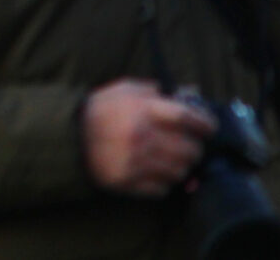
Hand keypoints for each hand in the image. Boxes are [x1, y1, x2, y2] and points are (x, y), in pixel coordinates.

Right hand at [80, 79, 213, 197]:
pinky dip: (164, 182)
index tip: (209, 127)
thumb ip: (158, 91)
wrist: (71, 135)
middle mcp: (143, 137)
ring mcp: (137, 162)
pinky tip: (157, 172)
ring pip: (179, 172)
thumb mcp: (127, 89)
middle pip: (190, 149)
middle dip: (195, 147)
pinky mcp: (129, 182)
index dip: (205, 123)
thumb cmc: (101, 109)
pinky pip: (161, 189)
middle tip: (191, 145)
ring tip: (174, 159)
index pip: (188, 118)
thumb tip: (189, 93)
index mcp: (144, 110)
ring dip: (182, 166)